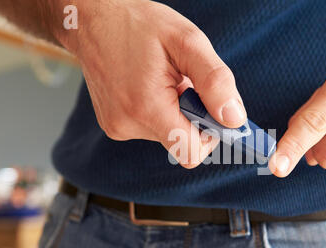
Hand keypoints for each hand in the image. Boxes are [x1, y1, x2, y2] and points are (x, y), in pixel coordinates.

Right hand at [54, 0, 246, 167]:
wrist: (91, 18)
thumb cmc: (138, 24)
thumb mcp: (187, 42)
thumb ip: (216, 81)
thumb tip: (234, 119)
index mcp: (145, 107)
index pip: (191, 152)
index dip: (211, 135)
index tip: (213, 110)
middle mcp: (127, 125)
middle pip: (181, 142)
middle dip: (193, 115)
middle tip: (184, 83)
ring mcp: (118, 127)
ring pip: (168, 134)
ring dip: (176, 111)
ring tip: (164, 80)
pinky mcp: (114, 125)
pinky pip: (152, 128)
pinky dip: (161, 110)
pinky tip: (151, 86)